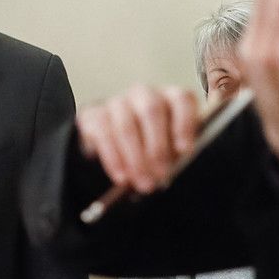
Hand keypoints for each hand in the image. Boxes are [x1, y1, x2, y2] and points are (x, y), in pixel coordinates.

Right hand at [75, 84, 204, 197]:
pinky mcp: (94, 115)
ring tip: (144, 184)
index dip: (184, 124)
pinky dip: (114, 159)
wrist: (119, 148)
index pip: (182, 100)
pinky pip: (103, 134)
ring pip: (126, 125)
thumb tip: (175, 168)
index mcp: (171, 98)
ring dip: (136, 159)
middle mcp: (145, 95)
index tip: (184, 151)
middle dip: (157, 147)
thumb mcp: (173, 150)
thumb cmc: (156, 148)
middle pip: (151, 111)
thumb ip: (178, 153)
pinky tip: (122, 177)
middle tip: (161, 176)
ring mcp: (118, 102)